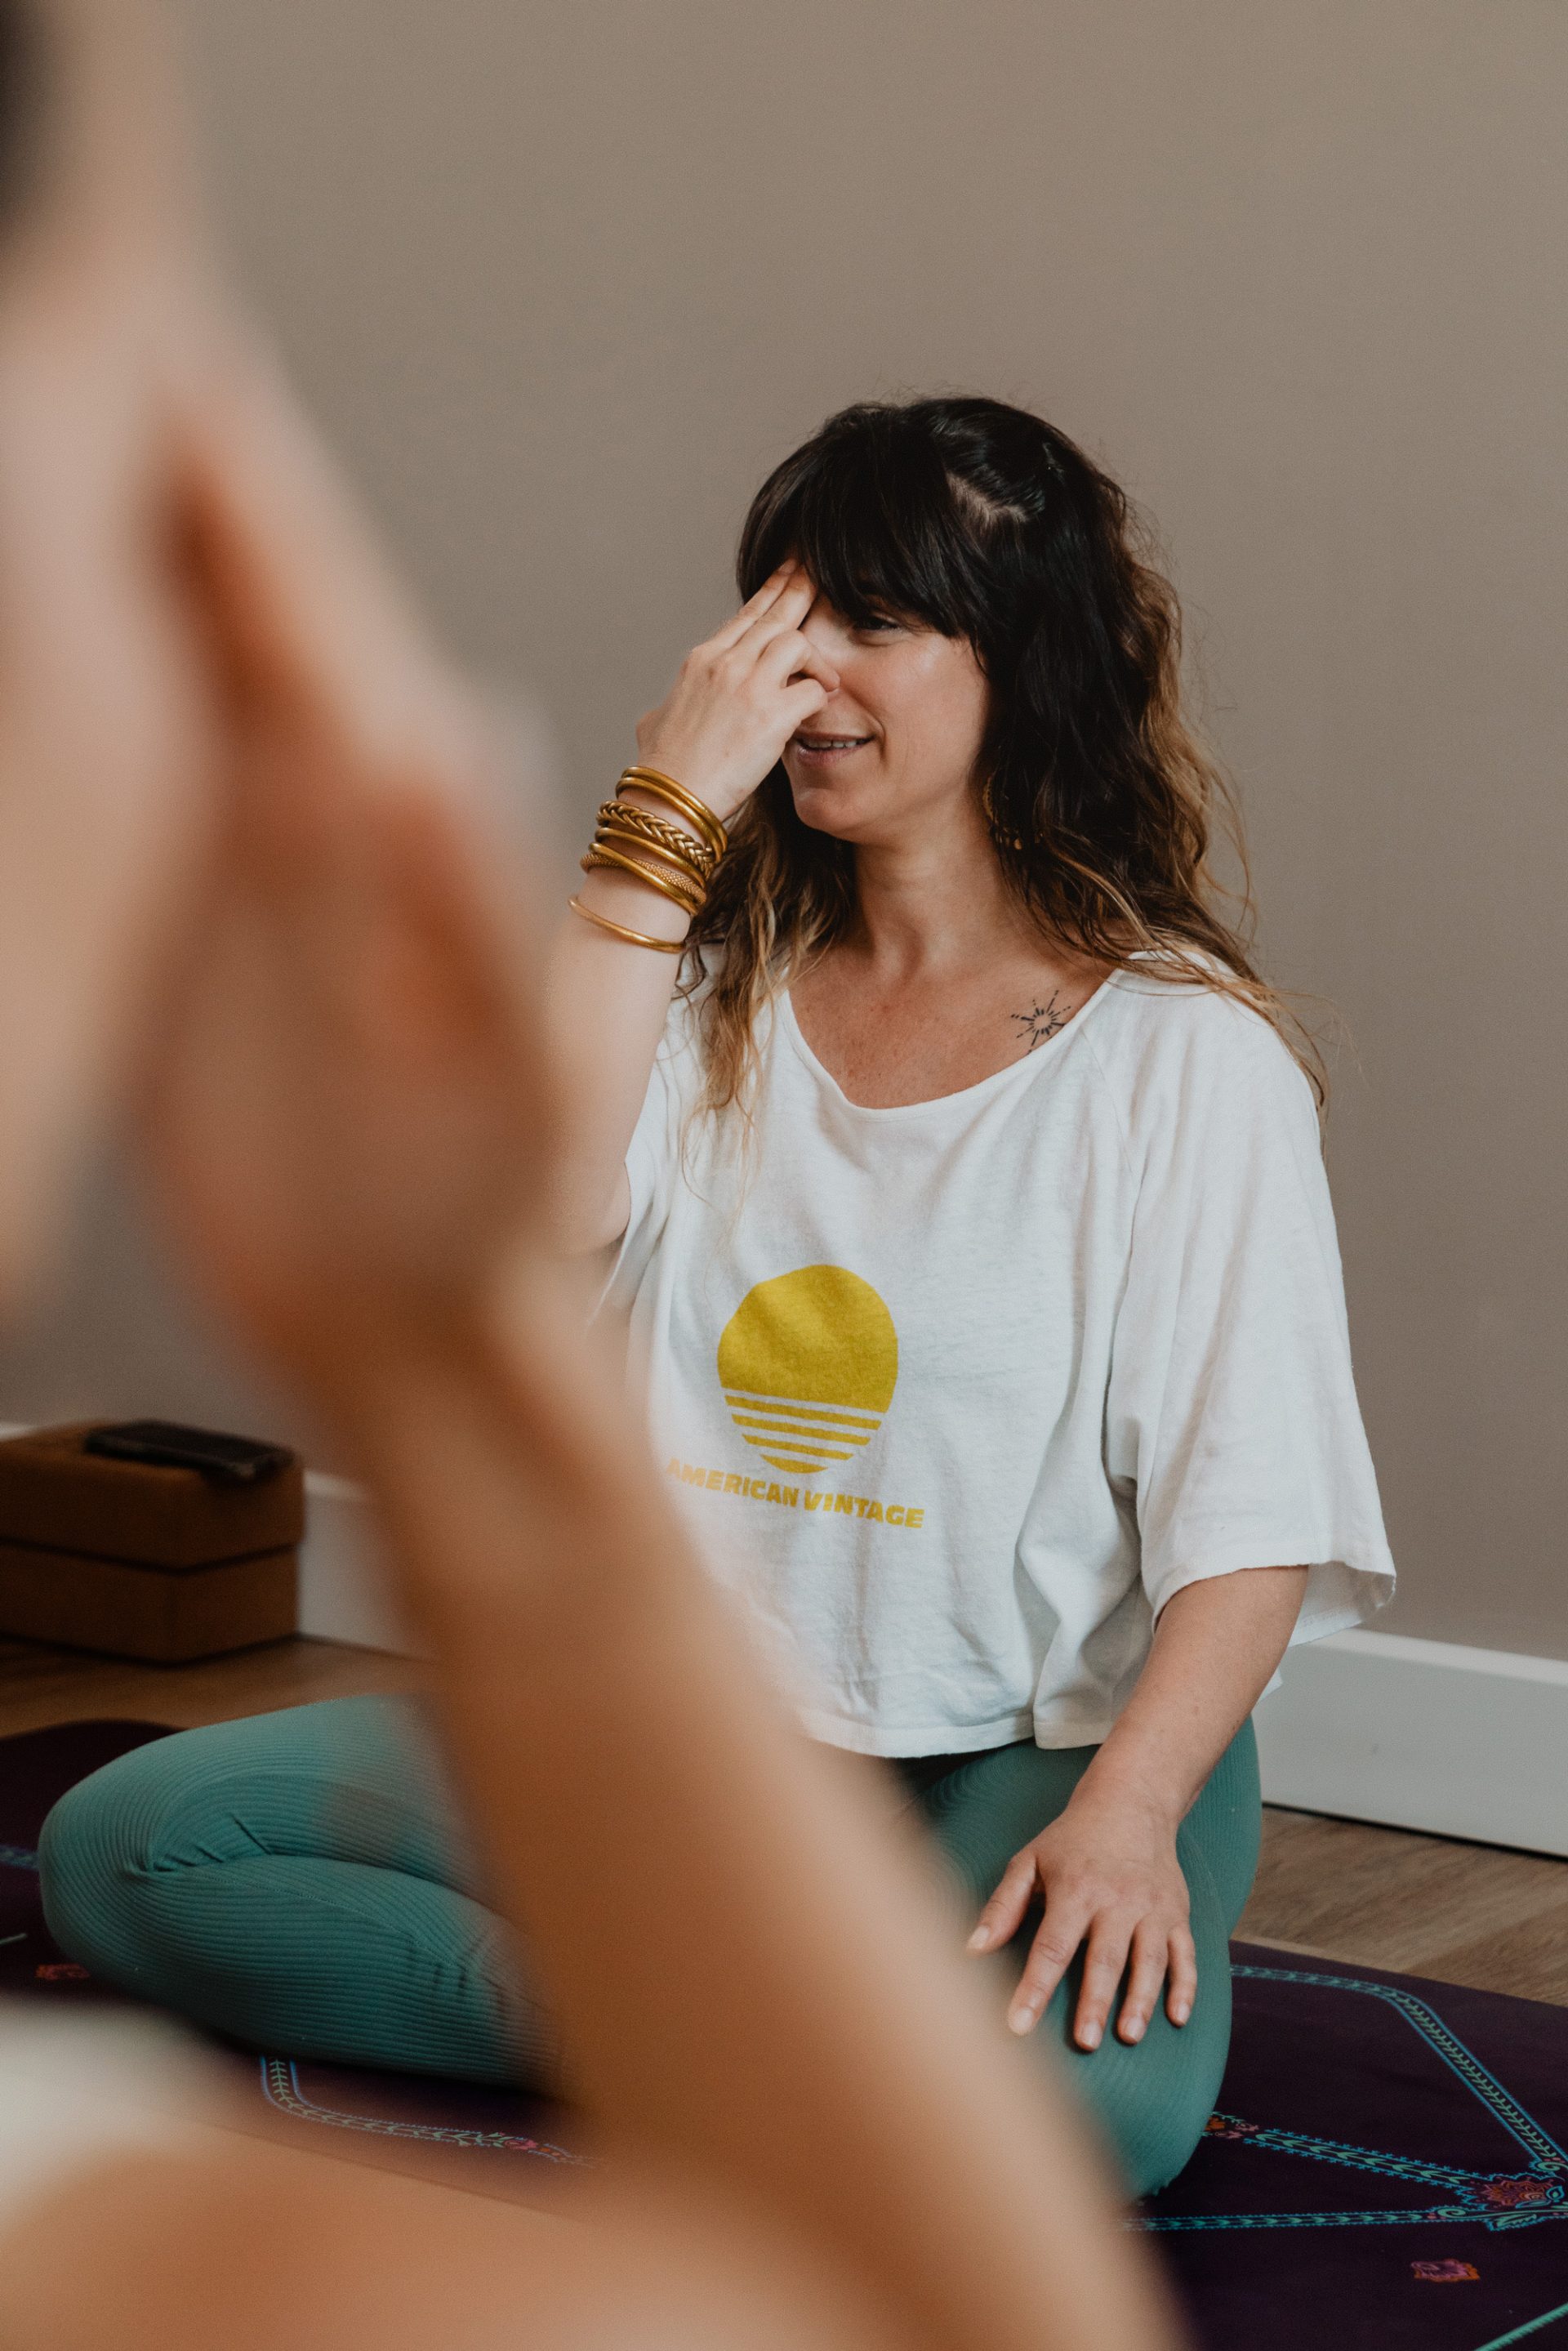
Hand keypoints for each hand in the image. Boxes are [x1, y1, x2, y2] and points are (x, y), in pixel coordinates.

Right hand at [137, 338, 555, 1386]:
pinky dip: (94, 696)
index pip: (313, 624)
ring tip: (81, 440)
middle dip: (184, 485)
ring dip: (131, 562)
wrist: (412, 1318)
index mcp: (400, 819)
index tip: (180, 366)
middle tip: (112, 334)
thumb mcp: (496, 1068)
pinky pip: (131, 782)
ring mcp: (249, 866)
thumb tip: (426, 736)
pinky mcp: (186, 931)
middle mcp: (322, 812)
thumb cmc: (475, 1207)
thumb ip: (458, 910)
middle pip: (239, 613)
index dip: (249, 498)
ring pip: (179, 673)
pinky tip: (59, 632)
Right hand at [634, 561, 837, 819]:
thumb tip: (664, 713)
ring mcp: (748, 686)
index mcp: (700, 662)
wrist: (667, 798)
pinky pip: (813, 691)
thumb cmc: (662, 769)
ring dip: (817, 661)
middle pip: (776, 613)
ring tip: (827, 679)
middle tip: (822, 573)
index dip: (772, 592)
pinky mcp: (771, 715)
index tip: (790, 574)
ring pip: (798, 642)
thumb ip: (670, 706)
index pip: (746, 616)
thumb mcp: (656, 723)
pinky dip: (821, 699)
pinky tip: (818, 711)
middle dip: (802, 588)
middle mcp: (724, 663)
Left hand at [966, 1795, 1195, 2052]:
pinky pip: (1185, 1954)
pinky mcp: (1177, 1913)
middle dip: (1094, 2001)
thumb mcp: (1030, 1861)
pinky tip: (1177, 2017)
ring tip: (1128, 2035)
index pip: (1052, 1945)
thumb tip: (971, 1949)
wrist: (1131, 1801)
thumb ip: (1003, 1906)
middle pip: (1105, 1957)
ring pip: (1149, 1959)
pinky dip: (1185, 1986)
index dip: (1034, 1987)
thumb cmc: (1071, 1839)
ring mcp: (1152, 1907)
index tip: (1017, 2024)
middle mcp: (1116, 1899)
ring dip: (1141, 1999)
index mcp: (1075, 1889)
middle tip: (1084, 2042)